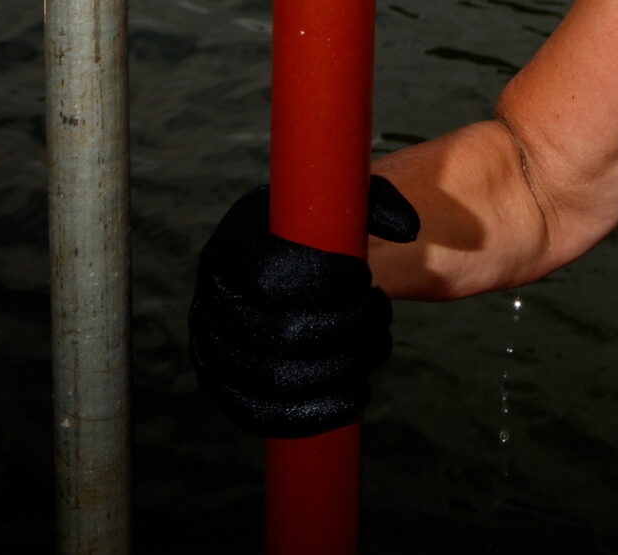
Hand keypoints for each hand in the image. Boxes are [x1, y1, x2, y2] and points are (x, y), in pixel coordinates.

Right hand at [189, 176, 422, 437]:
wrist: (277, 268)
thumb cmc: (317, 233)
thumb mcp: (342, 204)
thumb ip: (379, 204)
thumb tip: (408, 230)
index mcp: (233, 246)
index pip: (272, 276)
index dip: (326, 282)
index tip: (364, 276)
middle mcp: (212, 298)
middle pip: (282, 334)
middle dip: (348, 329)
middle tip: (381, 312)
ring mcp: (210, 347)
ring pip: (278, 379)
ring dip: (342, 369)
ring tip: (376, 345)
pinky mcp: (221, 385)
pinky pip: (262, 413)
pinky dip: (315, 412)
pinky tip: (355, 392)